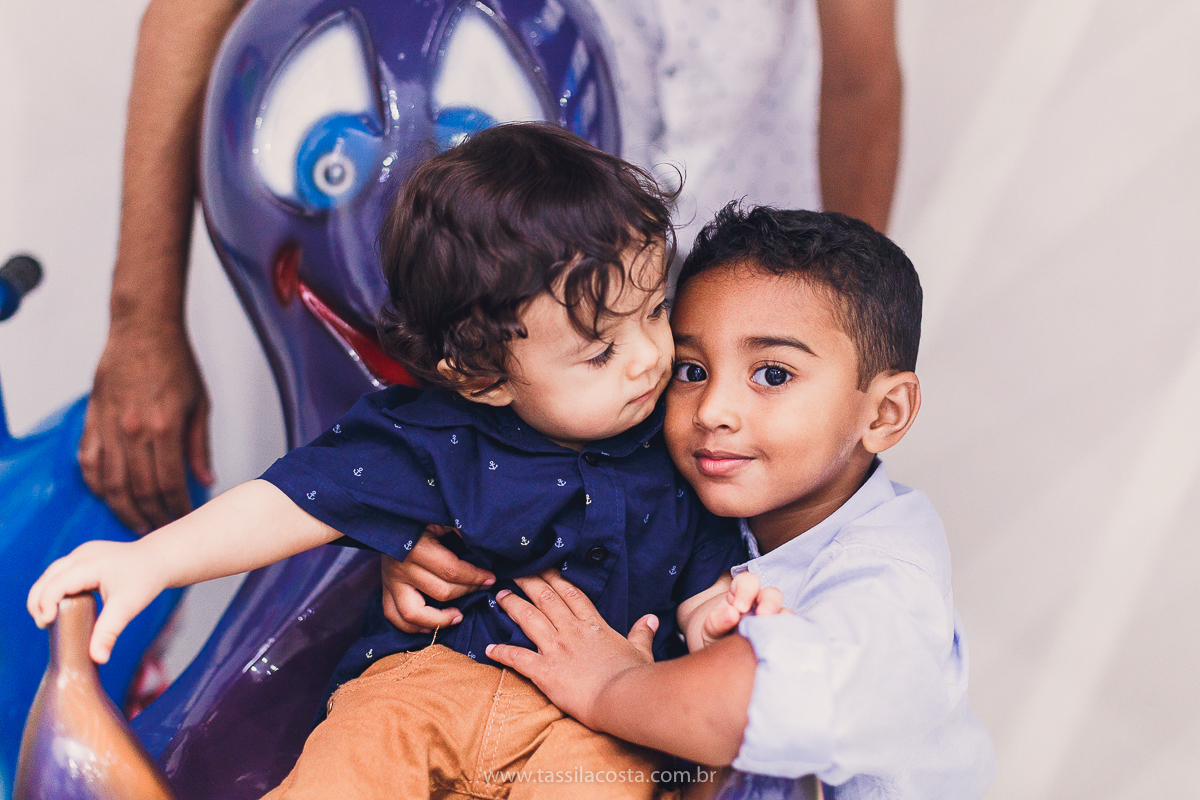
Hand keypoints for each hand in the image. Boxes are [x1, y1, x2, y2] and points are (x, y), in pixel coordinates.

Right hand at [27, 539, 165, 663]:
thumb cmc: (146, 580)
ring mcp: (83, 552)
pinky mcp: (85, 556)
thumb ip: (109, 632)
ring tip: (49, 619)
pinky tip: (59, 606)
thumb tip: (98, 659)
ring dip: (44, 594)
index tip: (46, 625)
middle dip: (38, 601)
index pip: (55, 584)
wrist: (160, 559)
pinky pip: (61, 572)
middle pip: (47, 577)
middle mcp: (83, 554)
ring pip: (51, 573)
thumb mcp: (128, 607)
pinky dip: (55, 588)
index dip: (44, 604)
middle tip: (44, 625)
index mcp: (90, 563)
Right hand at [79, 319, 213, 533]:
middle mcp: (132, 431)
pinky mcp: (92, 420)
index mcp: (163, 427)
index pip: (168, 484)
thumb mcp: (200, 404)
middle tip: (161, 531)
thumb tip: (206, 481)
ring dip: (124, 510)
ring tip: (137, 525)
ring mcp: (108, 427)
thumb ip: (200, 446)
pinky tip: (108, 497)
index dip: (176, 508)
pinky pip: (89, 462)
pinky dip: (97, 485)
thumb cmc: (176, 362)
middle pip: (139, 490)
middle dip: (152, 517)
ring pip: (110, 483)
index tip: (184, 520)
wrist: (143, 330)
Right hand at [380, 525, 494, 632]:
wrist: (387, 518)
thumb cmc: (419, 518)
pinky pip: (394, 617)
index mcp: (416, 548)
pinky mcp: (385, 589)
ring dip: (438, 621)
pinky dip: (413, 627)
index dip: (475, 578)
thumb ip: (459, 530)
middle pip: (440, 593)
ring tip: (458, 616)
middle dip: (467, 592)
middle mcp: (401, 569)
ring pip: (412, 615)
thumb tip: (483, 544)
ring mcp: (390, 582)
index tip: (491, 578)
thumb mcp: (439, 518)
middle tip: (481, 589)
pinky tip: (432, 624)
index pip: (451, 571)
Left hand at [486, 569, 655, 728]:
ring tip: (501, 596)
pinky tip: (488, 649)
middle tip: (515, 571)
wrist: (622, 699)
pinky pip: (517, 658)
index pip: (571, 594)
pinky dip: (502, 653)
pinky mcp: (545, 671)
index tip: (543, 566)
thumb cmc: (634, 677)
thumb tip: (651, 619)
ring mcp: (556, 649)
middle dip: (529, 582)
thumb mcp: (641, 651)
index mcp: (593, 624)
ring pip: (529, 619)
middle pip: (546, 598)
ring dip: (513, 606)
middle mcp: (571, 631)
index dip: (556, 578)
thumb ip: (642, 632)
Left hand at [695, 572, 785, 650]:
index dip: (746, 590)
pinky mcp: (783, 637)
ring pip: (787, 612)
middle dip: (769, 603)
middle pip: (772, 594)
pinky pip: (793, 633)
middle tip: (762, 616)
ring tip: (772, 635)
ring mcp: (774, 620)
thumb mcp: (710, 630)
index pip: (748, 581)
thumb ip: (717, 621)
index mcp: (741, 595)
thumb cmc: (716, 639)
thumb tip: (732, 614)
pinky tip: (780, 646)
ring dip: (782, 620)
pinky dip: (790, 637)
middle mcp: (761, 604)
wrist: (722, 663)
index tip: (739, 608)